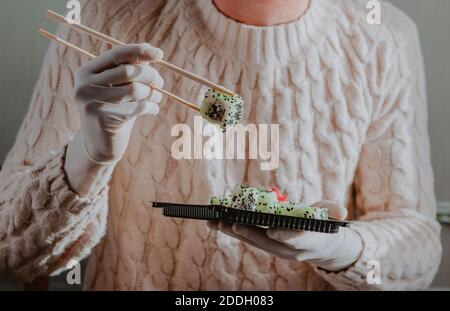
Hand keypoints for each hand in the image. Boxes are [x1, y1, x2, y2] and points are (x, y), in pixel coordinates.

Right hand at [65, 43, 163, 196]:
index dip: (139, 51)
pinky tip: (153, 110)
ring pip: (136, 89)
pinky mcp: (104, 119)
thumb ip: (130, 69)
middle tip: (160, 83)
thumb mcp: (117, 87)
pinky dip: (152, 107)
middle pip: (129, 71)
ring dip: (153, 92)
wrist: (100, 144)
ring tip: (157, 97)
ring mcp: (92, 102)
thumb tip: (151, 51)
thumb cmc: (113, 110)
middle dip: (151, 75)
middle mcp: (85, 85)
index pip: (116, 54)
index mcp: (86, 71)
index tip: (159, 53)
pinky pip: (139, 107)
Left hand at [208, 201, 362, 270]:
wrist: (321, 247)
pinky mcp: (266, 244)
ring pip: (253, 241)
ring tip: (215, 222)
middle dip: (249, 232)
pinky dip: (232, 230)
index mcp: (307, 242)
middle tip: (233, 222)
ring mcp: (276, 248)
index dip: (284, 235)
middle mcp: (289, 250)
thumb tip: (341, 212)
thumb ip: (332, 212)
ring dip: (233, 231)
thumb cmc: (323, 227)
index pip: (295, 240)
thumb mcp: (331, 218)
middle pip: (267, 242)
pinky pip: (248, 238)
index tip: (272, 230)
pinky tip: (216, 222)